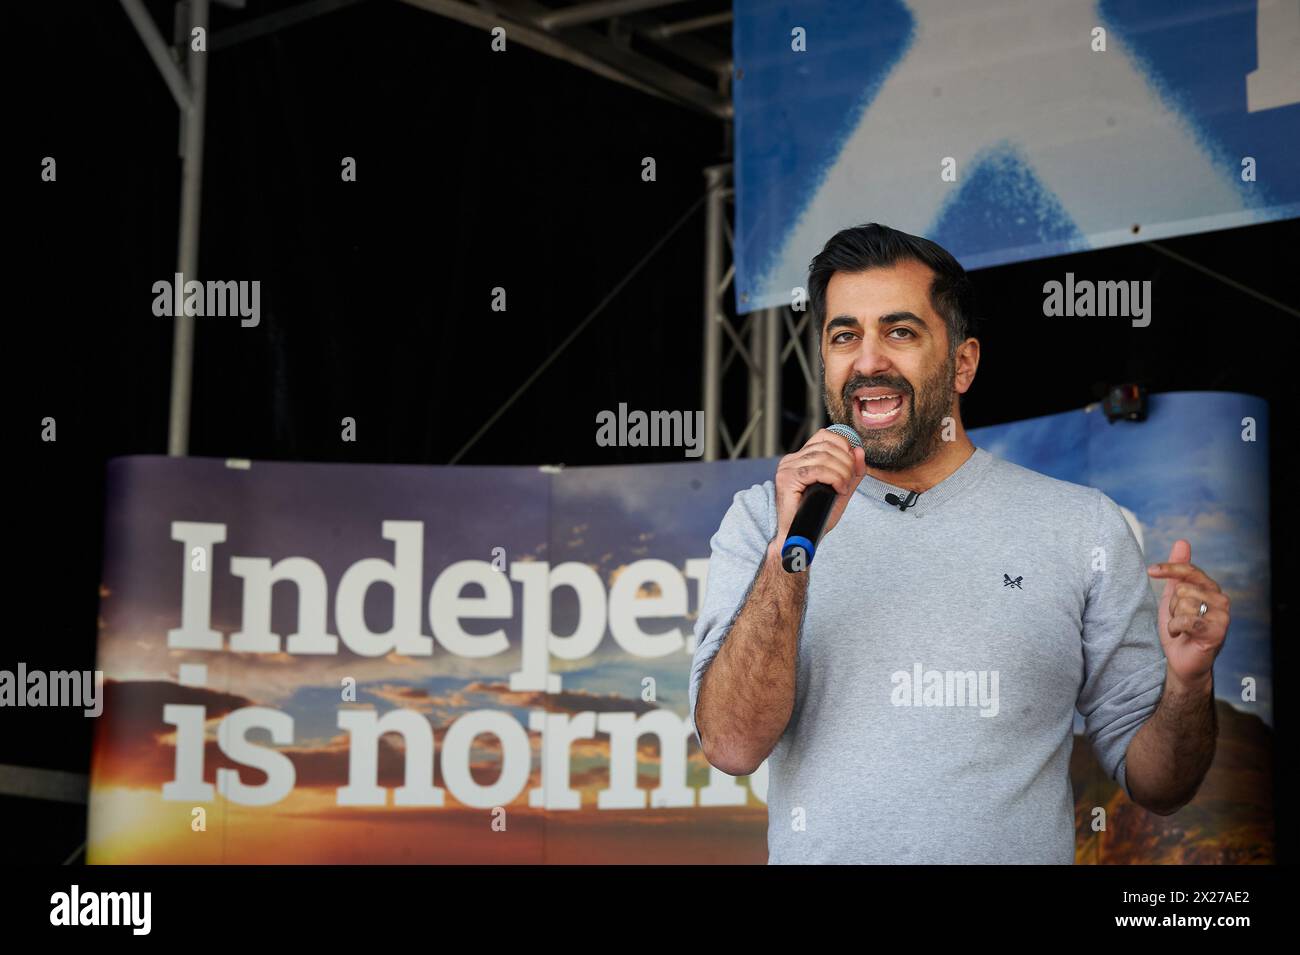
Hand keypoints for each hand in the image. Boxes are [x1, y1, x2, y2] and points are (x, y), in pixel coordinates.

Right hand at [769, 428, 866, 558]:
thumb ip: (852, 472)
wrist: (799, 537)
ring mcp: (787, 468)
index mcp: (801, 458)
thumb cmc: (816, 517)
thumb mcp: (840, 490)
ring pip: (823, 457)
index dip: (843, 444)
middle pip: (827, 445)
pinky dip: (834, 478)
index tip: (852, 464)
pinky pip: (816, 470)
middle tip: (849, 482)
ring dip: (842, 472)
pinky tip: (838, 489)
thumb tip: (859, 451)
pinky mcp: (787, 479)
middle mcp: (792, 460)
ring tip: (843, 488)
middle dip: (846, 462)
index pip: (824, 436)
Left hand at [1147, 539, 1228, 691]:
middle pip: (1182, 589)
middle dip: (1172, 606)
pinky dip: (1176, 628)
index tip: (1151, 570)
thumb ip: (1177, 572)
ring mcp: (1222, 616)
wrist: (1182, 660)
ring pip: (1184, 603)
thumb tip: (1182, 541)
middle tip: (1178, 619)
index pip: (1190, 570)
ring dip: (1174, 618)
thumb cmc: (1179, 628)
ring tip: (1181, 628)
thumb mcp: (1173, 596)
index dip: (1169, 568)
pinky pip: (1187, 620)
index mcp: (1210, 589)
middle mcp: (1220, 600)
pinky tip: (1181, 635)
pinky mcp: (1217, 632)